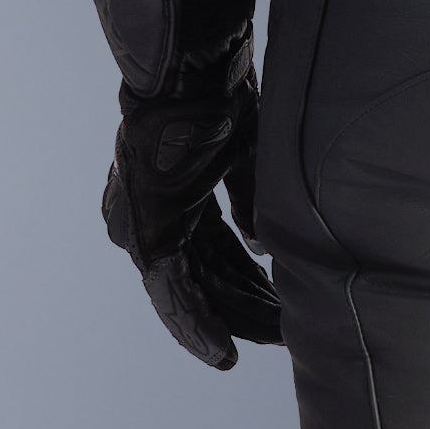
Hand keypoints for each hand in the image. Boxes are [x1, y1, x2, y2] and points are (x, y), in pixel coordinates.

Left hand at [102, 47, 283, 368]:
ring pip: (191, 290)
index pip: (217, 249)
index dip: (249, 279)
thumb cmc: (218, 98)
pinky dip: (197, 325)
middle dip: (247, 304)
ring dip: (230, 319)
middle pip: (207, 273)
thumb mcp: (247, 156)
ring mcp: (147, 226)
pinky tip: (223, 354)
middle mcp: (159, 215)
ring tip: (268, 343)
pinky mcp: (146, 235)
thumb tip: (262, 247)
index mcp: (181, 193)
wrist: (187, 74)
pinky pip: (172, 294)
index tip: (279, 303)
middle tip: (283, 332)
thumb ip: (251, 204)